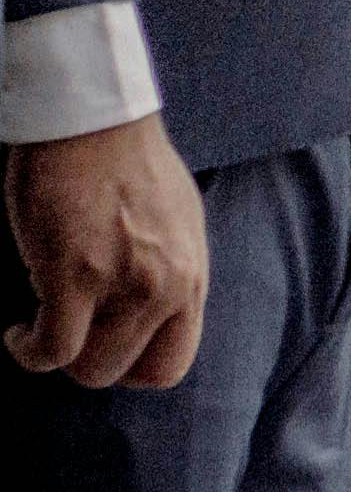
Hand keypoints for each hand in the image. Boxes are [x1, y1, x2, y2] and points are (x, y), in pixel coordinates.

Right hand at [4, 115, 209, 387]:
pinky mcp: (75, 275)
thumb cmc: (125, 163)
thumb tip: (144, 311)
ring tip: (40, 326)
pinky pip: (51, 349)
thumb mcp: (174, 224)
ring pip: (88, 369)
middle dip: (87, 361)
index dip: (130, 367)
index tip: (101, 348)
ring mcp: (125, 283)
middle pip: (125, 371)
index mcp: (192, 273)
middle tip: (65, 332)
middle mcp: (169, 284)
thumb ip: (166, 271)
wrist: (95, 120)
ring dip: (57, 355)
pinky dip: (27, 349)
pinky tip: (16, 332)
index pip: (173, 361)